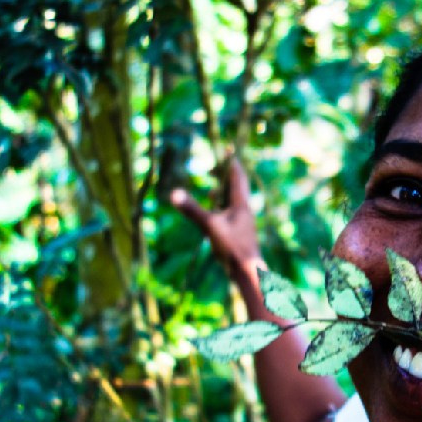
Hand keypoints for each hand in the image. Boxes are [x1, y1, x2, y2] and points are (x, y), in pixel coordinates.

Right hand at [170, 159, 262, 282]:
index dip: (231, 162)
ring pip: (233, 203)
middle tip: (213, 169)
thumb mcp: (209, 226)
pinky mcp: (239, 234)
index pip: (237, 176)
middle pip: (236, 188)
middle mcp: (244, 210)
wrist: (248, 272)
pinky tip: (213, 218)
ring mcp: (242, 223)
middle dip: (225, 177)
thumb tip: (173, 193)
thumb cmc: (232, 248)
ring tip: (211, 192)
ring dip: (222, 195)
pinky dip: (221, 210)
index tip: (228, 149)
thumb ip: (192, 210)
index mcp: (241, 204)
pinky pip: (229, 215)